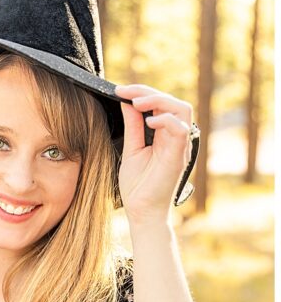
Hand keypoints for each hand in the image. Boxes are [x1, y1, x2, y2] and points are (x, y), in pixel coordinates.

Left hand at [115, 84, 194, 223]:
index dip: (142, 93)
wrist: (141, 211)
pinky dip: (166, 120)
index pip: (161, 104)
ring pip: (182, 110)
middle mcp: (176, 138)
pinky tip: (148, 121)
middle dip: (149, 92)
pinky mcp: (178, 156)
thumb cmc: (137, 185)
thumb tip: (127, 103)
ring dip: (158, 100)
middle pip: (174, 102)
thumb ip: (132, 126)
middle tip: (125, 91)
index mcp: (165, 135)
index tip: (119, 90)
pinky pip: (181, 130)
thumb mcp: (131, 148)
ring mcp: (179, 146)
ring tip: (137, 102)